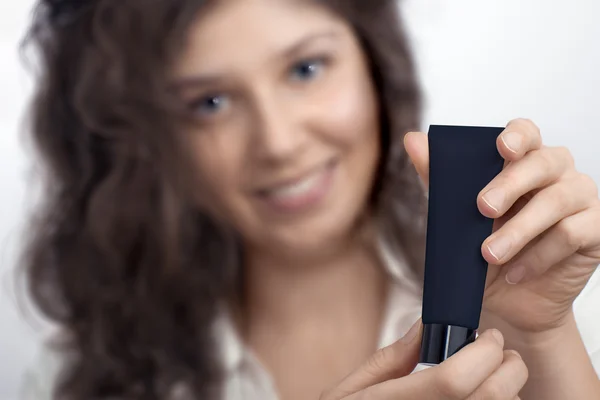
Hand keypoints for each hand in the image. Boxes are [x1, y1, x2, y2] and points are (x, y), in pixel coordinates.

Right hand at [321, 320, 527, 399]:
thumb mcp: (347, 392)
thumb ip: (390, 359)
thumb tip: (426, 326)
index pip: (454, 379)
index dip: (482, 352)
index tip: (488, 336)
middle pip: (490, 397)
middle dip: (508, 367)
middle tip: (502, 353)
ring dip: (508, 393)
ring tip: (492, 380)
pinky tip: (482, 399)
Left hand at [404, 119, 599, 333]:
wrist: (505, 301)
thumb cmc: (481, 250)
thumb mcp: (454, 217)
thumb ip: (437, 178)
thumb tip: (412, 140)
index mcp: (522, 160)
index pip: (525, 133)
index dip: (516, 136)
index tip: (501, 148)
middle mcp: (555, 172)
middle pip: (543, 162)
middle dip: (510, 185)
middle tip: (483, 209)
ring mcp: (579, 198)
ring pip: (556, 200)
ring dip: (519, 230)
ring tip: (490, 255)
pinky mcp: (594, 230)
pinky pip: (571, 233)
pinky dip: (539, 255)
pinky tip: (516, 272)